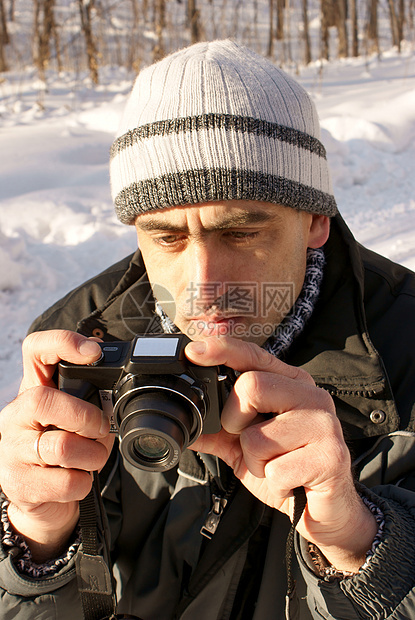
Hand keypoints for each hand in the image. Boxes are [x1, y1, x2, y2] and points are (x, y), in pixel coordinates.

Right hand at [0, 330, 112, 561]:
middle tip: (100, 430)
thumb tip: (116, 397)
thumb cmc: (64, 451)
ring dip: (92, 455)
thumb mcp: (75, 419)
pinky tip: (79, 479)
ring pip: (62, 446)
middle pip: (44, 400)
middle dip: (86, 416)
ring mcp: (12, 449)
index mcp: (33, 391)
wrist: (42, 500)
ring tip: (93, 457)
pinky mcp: (20, 483)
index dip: (63, 342)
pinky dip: (83, 483)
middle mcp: (15, 415)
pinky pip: (65, 482)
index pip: (36, 350)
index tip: (94, 352)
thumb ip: (91, 402)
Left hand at [186, 336, 376, 571]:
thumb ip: (216, 431)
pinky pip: (276, 470)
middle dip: (234, 422)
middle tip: (248, 442)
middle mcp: (311, 395)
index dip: (222, 350)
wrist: (326, 512)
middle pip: (251, 386)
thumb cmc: (287, 471)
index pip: (253, 356)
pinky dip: (274, 483)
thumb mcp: (245, 448)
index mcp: (290, 384)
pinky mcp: (330, 456)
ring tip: (275, 466)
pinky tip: (291, 483)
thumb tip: (183, 426)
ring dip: (255, 462)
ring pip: (257, 435)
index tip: (194, 352)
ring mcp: (324, 424)